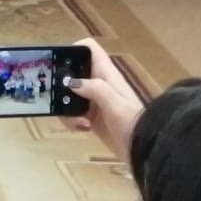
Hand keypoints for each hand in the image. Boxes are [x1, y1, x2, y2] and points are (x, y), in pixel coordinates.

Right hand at [61, 38, 142, 161]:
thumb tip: (70, 82)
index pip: (89, 48)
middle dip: (62, 83)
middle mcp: (98, 83)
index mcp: (106, 74)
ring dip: (65, 106)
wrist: (144, 151)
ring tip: (77, 119)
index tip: (60, 63)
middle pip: (73, 71)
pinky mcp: (90, 116)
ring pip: (69, 93)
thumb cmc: (132, 124)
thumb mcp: (115, 104)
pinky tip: (82, 128)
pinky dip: (71, 119)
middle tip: (56, 94)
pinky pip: (71, 111)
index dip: (74, 49)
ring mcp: (94, 100)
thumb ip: (95, 89)